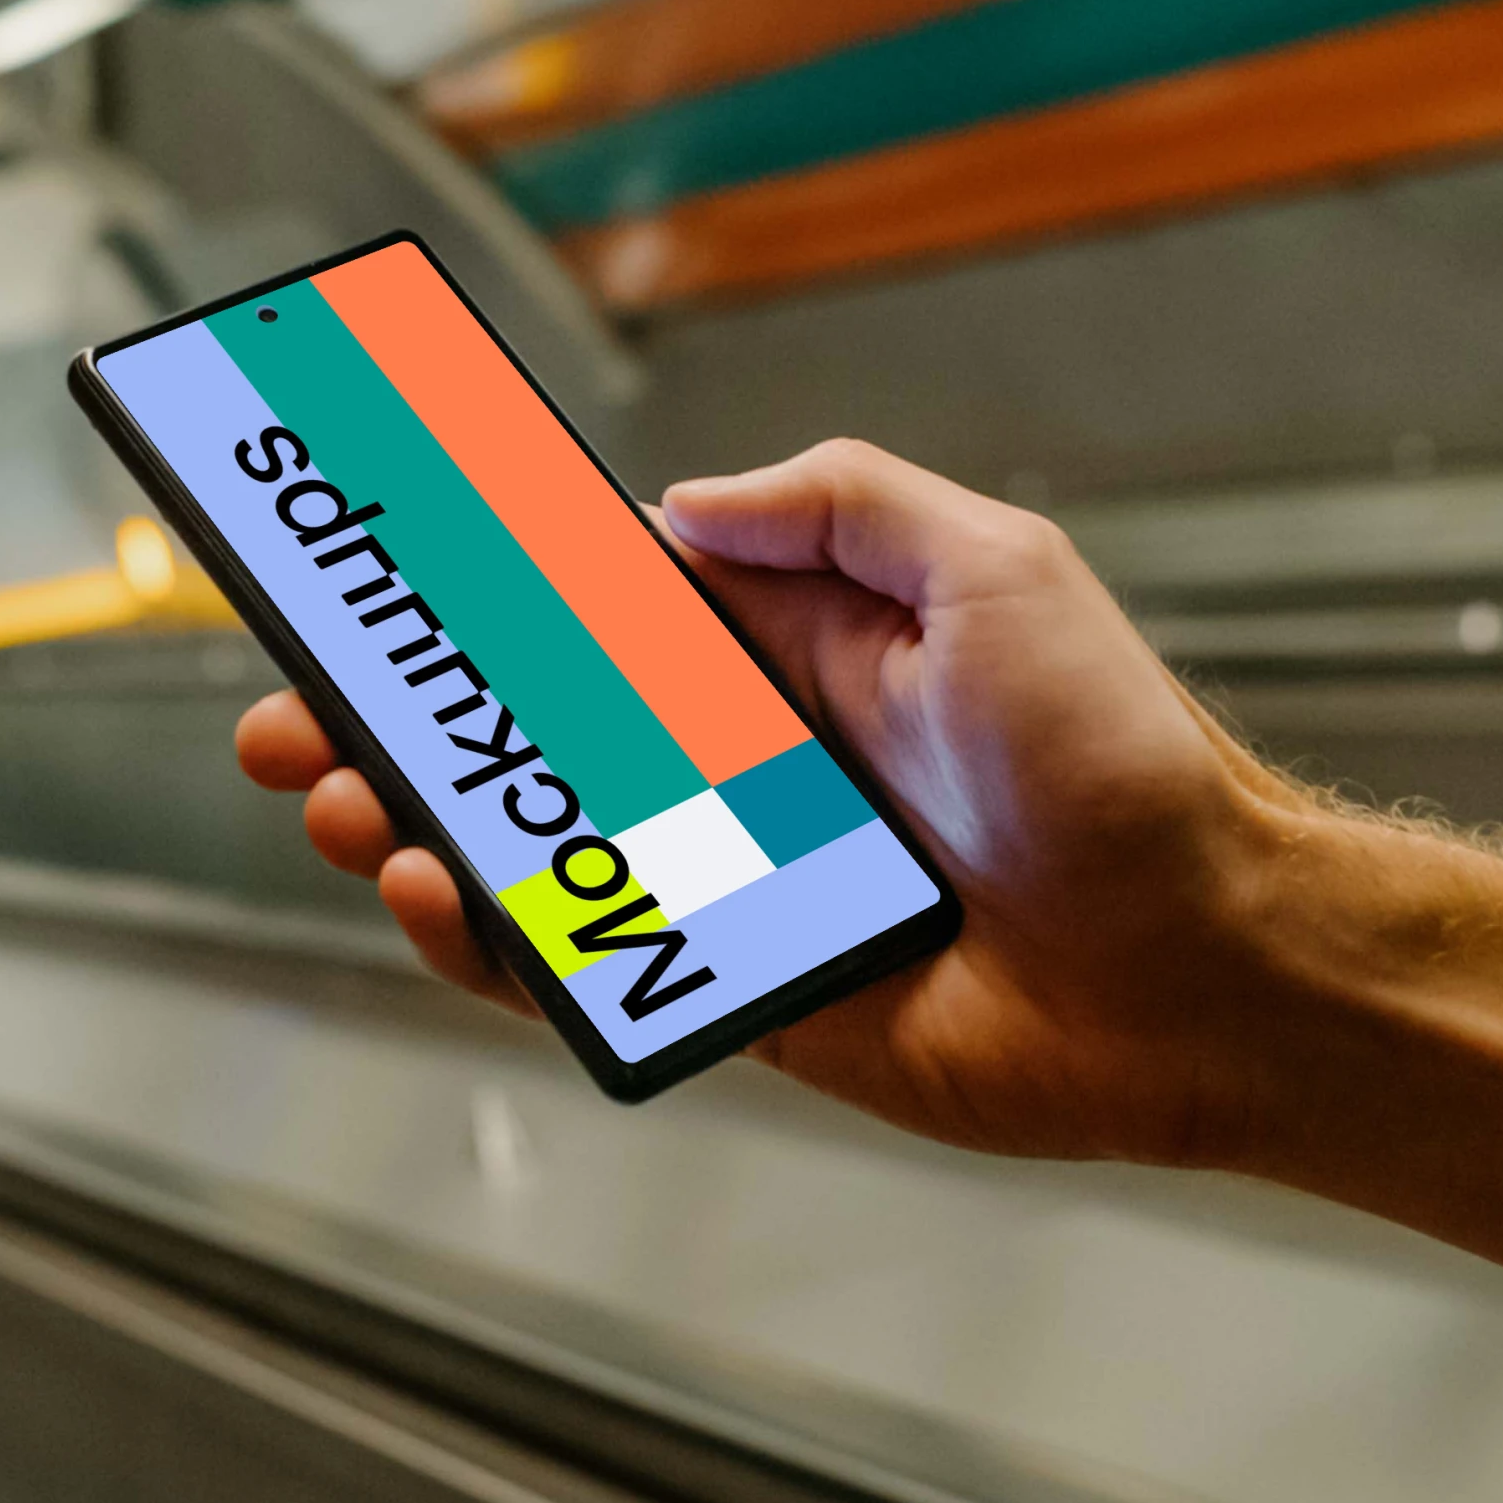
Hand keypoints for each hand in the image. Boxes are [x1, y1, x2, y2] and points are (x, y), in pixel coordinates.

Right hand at [233, 437, 1502, 1319]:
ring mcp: (735, 883)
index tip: (362, 572)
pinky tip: (450, 902)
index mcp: (790, 649)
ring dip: (421, 833)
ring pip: (533, 856)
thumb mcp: (997, 567)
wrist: (1211, 967)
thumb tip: (671, 506)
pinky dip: (502, 943)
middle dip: (396, 728)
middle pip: (524, 737)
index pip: (591, 604)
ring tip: (354, 816)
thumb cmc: (1125, 767)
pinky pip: (593, 970)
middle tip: (291, 729)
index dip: (469, 591)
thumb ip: (833, 509)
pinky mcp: (747, 996)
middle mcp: (745, 763)